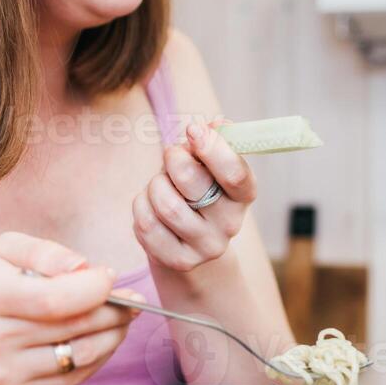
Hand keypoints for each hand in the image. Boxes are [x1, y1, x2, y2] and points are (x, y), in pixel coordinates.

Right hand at [0, 232, 140, 384]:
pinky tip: (100, 338)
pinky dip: (98, 355)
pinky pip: (77, 377)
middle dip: (114, 310)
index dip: (95, 288)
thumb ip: (43, 250)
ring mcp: (6, 375)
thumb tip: (83, 267)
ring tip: (121, 317)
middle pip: (75, 327)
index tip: (109, 277)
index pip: (56, 299)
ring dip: (113, 334)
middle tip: (131, 299)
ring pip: (83, 355)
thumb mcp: (1, 251)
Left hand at [133, 120, 255, 272]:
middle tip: (170, 155)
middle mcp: (230, 225)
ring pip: (165, 203)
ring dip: (155, 184)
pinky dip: (141, 205)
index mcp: (243, 195)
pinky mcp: (180, 260)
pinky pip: (146, 224)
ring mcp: (206, 247)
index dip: (213, 147)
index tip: (193, 130)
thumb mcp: (208, 166)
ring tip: (160, 184)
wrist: (188, 241)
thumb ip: (211, 142)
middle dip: (173, 159)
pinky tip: (150, 205)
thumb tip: (216, 123)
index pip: (235, 173)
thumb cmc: (197, 190)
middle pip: (192, 182)